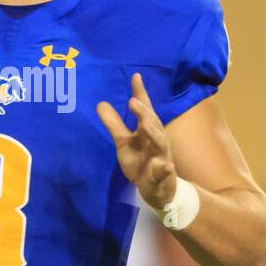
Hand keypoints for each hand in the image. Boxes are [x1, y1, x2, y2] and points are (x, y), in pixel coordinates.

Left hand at [96, 72, 177, 209]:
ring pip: (159, 143)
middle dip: (143, 112)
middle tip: (131, 101)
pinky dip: (165, 169)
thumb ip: (114, 124)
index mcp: (147, 130)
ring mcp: (161, 157)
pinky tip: (165, 165)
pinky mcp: (162, 175)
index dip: (140, 93)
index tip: (135, 76)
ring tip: (144, 123)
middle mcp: (156, 140)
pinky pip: (165, 171)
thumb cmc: (140, 161)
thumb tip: (100, 103)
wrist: (157, 189)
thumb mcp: (123, 142)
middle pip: (152, 123)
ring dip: (153, 132)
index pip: (144, 109)